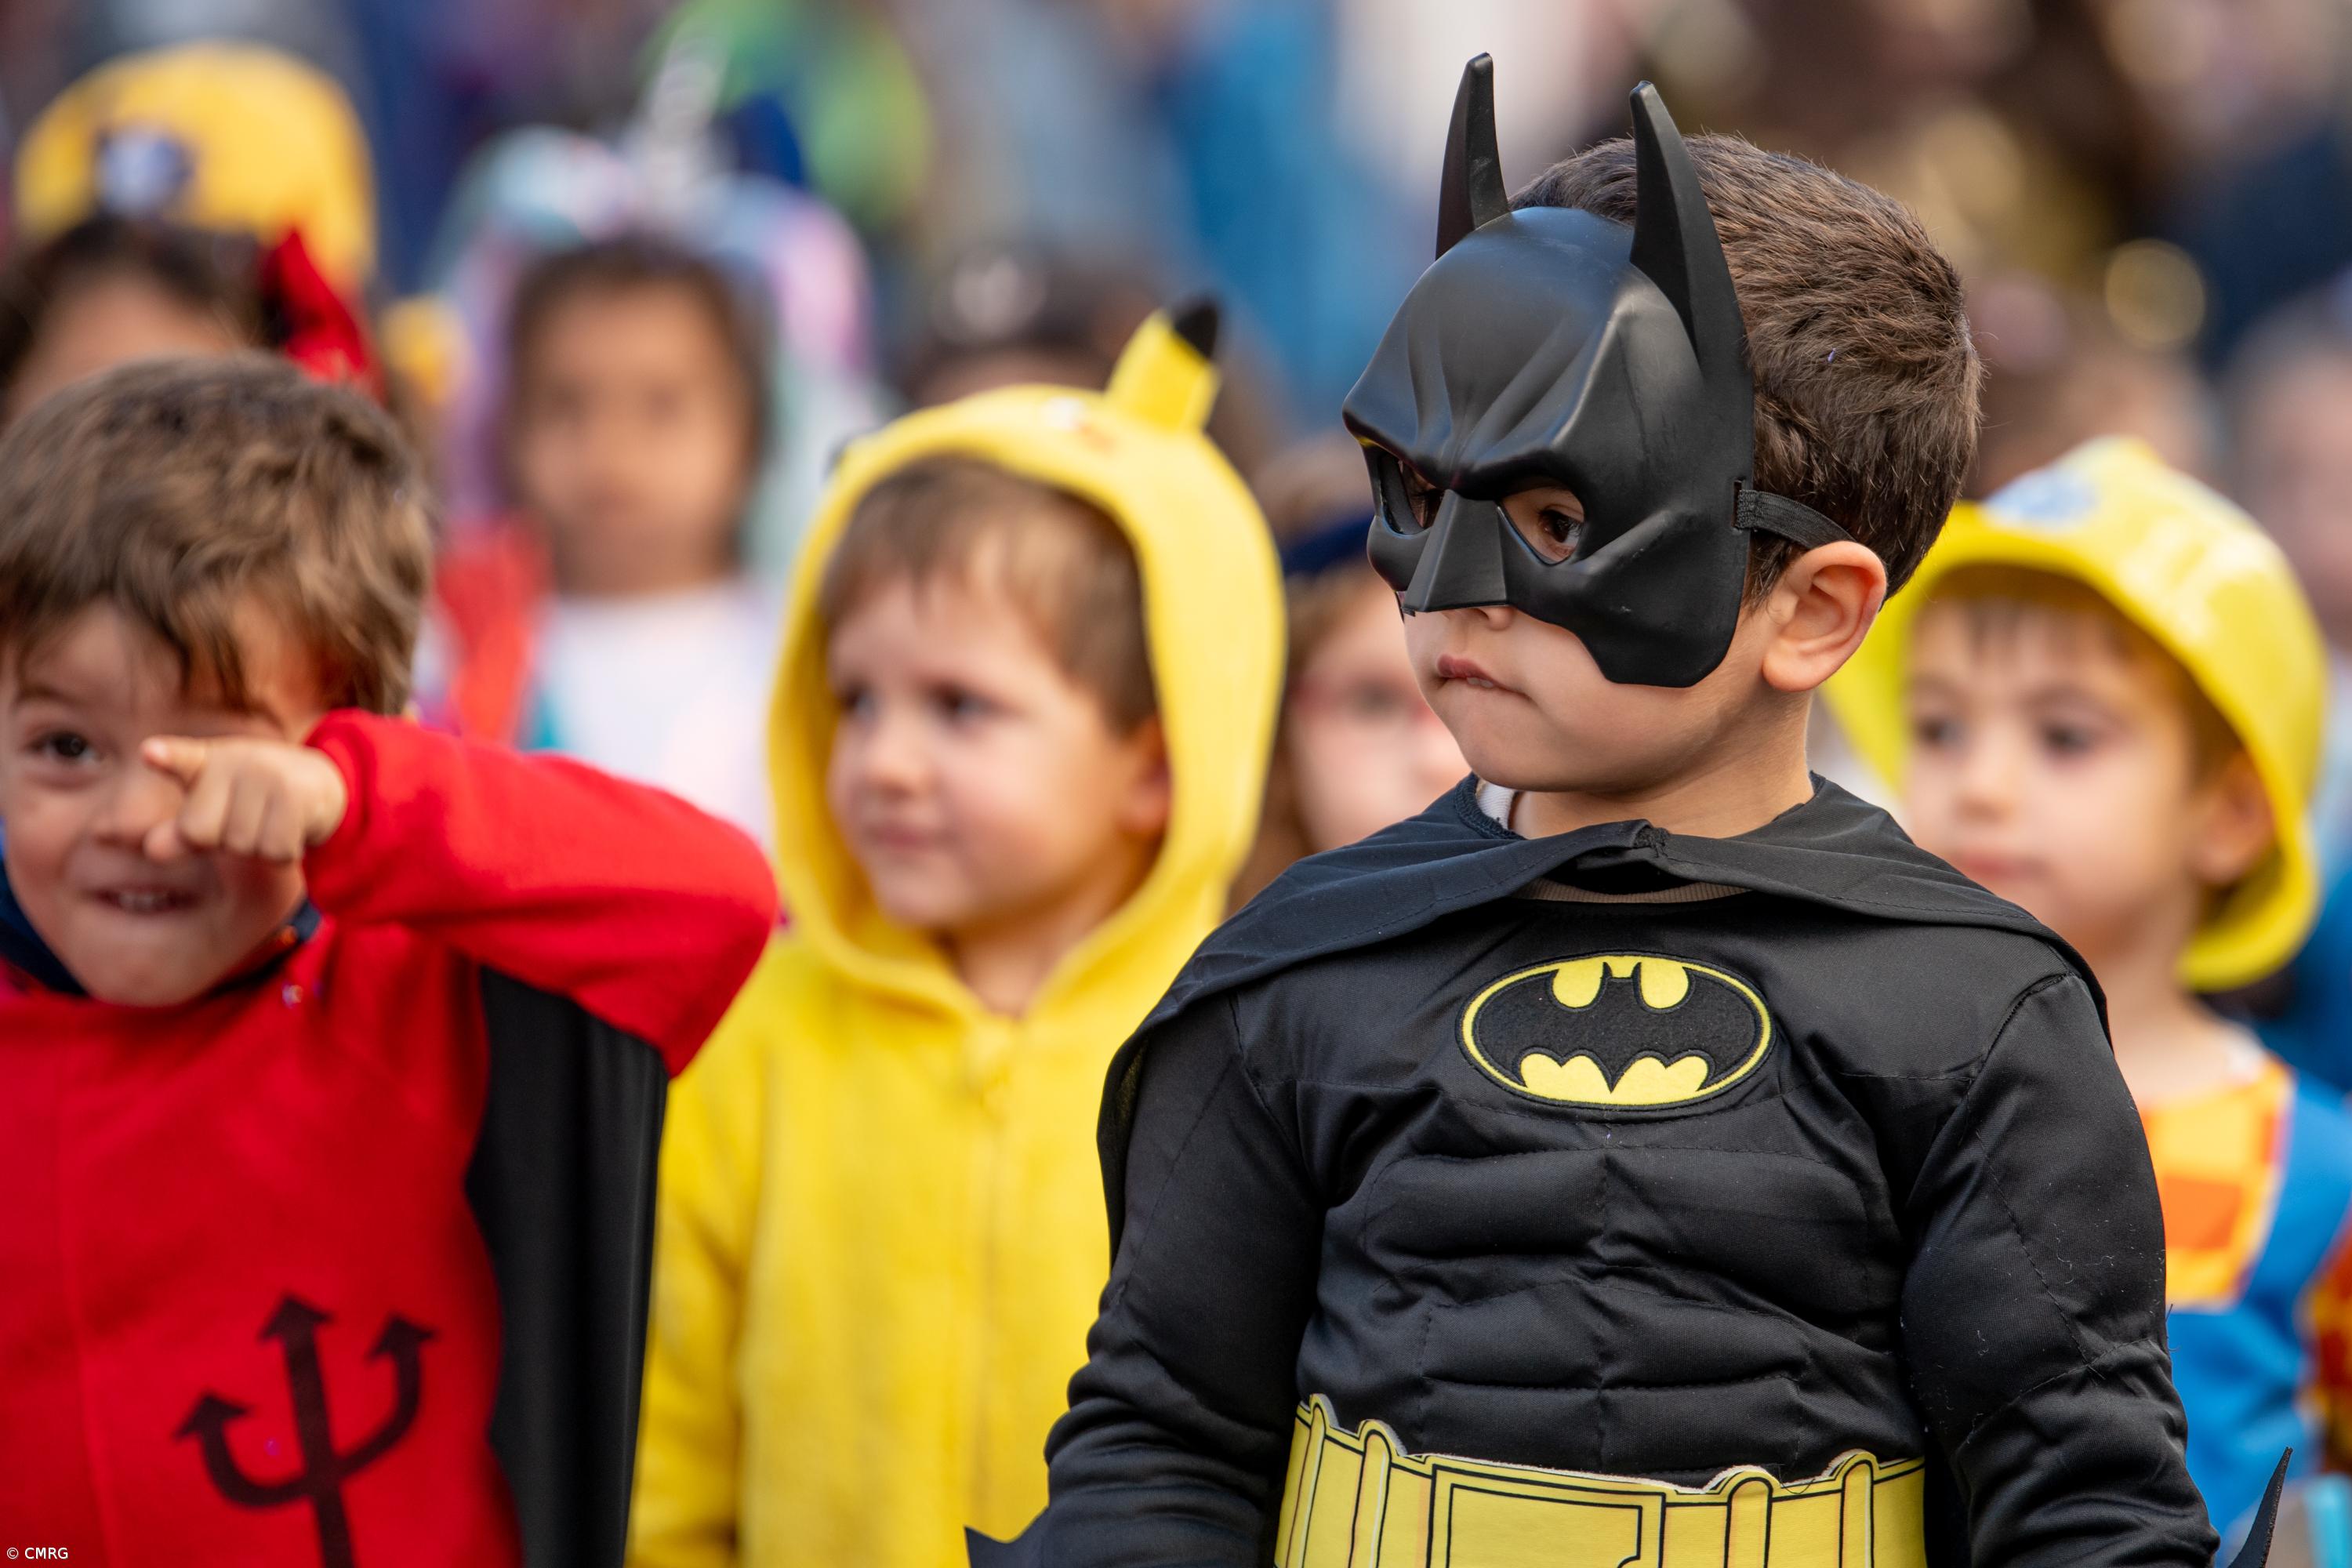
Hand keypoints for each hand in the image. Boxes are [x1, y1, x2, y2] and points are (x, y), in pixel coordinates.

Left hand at [139, 736, 349, 863]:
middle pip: (199, 833)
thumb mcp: (212, 810)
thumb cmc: (251, 800)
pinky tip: (292, 828)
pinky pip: (275, 851)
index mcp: (204, 762)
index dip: (165, 758)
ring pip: (242, 847)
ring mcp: (266, 774)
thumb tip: (154, 850)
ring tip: (271, 821)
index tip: (149, 753)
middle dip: (220, 840)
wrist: (318, 784)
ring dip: (257, 848)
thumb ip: (182, 832)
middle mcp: (234, 761)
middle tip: (244, 819)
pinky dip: (283, 852)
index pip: (179, 759)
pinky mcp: (295, 794)